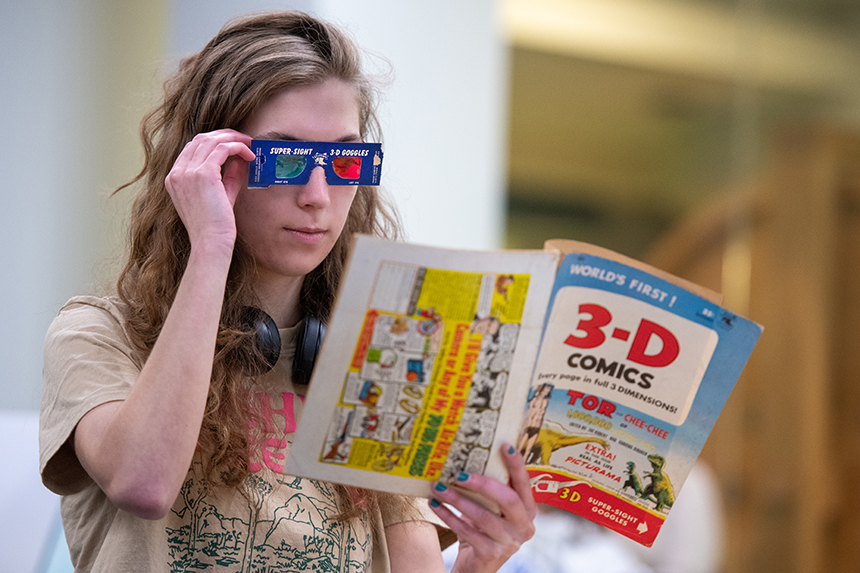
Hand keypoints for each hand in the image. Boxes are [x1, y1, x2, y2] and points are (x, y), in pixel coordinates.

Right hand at [164, 129, 256, 250]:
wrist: (211, 242)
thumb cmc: (216, 226)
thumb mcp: (221, 195)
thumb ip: (227, 176)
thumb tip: (240, 159)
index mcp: (174, 178)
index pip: (192, 148)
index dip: (214, 142)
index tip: (233, 145)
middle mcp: (177, 172)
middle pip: (200, 139)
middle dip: (224, 135)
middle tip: (244, 140)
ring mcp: (187, 172)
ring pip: (211, 140)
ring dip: (233, 138)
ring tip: (250, 144)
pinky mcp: (203, 173)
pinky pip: (223, 148)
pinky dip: (238, 147)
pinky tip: (250, 155)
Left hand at [429, 444, 536, 572]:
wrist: (477, 565)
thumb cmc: (483, 529)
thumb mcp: (492, 509)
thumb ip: (489, 490)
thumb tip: (466, 456)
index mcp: (528, 510)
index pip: (525, 484)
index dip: (517, 465)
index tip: (504, 445)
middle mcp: (524, 527)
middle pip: (507, 500)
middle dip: (482, 483)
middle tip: (458, 473)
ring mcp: (509, 543)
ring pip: (483, 516)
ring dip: (457, 499)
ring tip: (438, 487)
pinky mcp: (491, 554)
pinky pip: (467, 532)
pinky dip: (449, 516)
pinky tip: (436, 505)